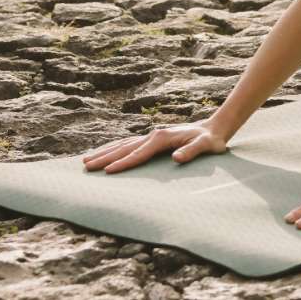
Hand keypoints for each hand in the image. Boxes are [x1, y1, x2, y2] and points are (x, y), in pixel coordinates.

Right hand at [80, 122, 229, 172]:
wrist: (214, 128)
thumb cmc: (210, 140)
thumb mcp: (206, 146)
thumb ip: (192, 152)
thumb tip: (176, 158)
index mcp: (162, 138)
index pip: (139, 153)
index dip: (123, 163)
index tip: (107, 171)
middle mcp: (153, 135)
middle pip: (124, 147)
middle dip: (105, 157)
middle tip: (86, 166)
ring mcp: (151, 135)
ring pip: (122, 144)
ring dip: (105, 152)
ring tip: (86, 160)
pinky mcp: (152, 139)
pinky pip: (128, 143)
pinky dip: (114, 148)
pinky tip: (105, 153)